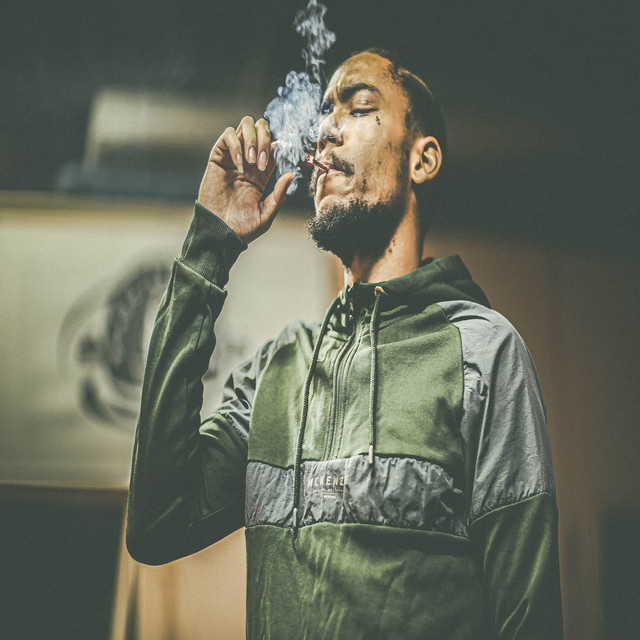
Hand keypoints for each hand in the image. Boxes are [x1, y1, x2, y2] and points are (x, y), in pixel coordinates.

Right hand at [198, 116, 294, 243]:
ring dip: (252, 139)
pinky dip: (236, 143)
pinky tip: (239, 163)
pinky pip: (228, 135)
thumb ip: (279, 194)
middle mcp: (248, 162)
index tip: (280, 156)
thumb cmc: (242, 227)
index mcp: (262, 173)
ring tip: (251, 161)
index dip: (278, 147)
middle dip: (265, 138)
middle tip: (262, 161)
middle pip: (261, 129)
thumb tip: (291, 174)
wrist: (219, 231)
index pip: (274, 147)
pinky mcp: (218, 157)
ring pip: (245, 125)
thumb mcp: (266, 214)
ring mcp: (233, 157)